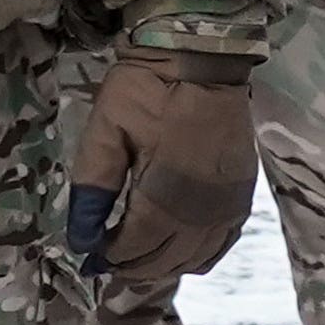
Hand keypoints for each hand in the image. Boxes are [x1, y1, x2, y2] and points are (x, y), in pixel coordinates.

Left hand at [70, 52, 259, 279]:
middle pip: (165, 260)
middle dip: (132, 267)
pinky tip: (178, 251)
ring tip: (138, 259)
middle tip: (108, 262)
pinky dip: (198, 256)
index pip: (134, 247)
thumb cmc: (148, 89)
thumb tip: (81, 237)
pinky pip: (223, 244)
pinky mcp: (242, 195)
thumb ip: (92, 186)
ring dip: (164, 266)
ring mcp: (227, 205)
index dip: (110, 257)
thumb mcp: (106, 130)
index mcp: (164, 194)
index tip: (90, 255)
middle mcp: (200, 210)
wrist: (203, 57)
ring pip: (194, 258)